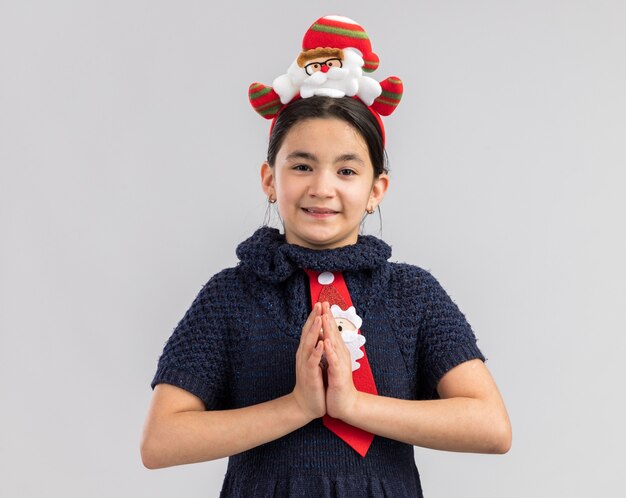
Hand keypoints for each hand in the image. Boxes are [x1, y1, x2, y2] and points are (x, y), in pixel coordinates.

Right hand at [292, 302, 325, 420]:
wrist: (306, 404)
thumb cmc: (313, 382)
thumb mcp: (314, 361)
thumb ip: (315, 348)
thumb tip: (319, 333)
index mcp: (306, 351)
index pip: (310, 330)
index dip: (315, 316)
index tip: (321, 303)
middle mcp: (303, 354)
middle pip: (308, 332)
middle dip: (314, 318)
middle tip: (319, 304)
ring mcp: (305, 364)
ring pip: (309, 344)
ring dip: (314, 330)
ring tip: (319, 318)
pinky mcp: (309, 374)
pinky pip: (312, 361)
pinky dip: (316, 351)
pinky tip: (320, 343)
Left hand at [321, 302, 358, 420]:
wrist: (344, 404)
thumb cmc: (336, 383)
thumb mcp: (331, 362)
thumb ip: (329, 349)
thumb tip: (324, 335)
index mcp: (337, 351)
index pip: (331, 331)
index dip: (326, 316)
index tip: (321, 303)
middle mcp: (340, 354)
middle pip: (334, 333)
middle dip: (329, 317)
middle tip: (324, 302)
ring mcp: (340, 364)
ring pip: (335, 344)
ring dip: (330, 330)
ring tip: (325, 316)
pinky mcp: (339, 375)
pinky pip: (334, 361)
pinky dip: (330, 351)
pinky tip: (326, 342)